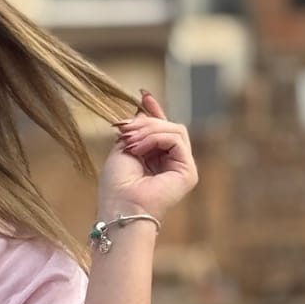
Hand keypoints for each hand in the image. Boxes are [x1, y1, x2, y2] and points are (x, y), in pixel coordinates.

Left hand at [99, 90, 198, 221]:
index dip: (154, 111)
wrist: (120, 208)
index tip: (143, 95)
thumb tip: (142, 110)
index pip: (162, 129)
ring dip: (149, 130)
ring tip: (130, 143)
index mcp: (155, 159)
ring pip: (174, 129)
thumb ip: (135, 131)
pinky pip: (176, 139)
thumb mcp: (122, 150)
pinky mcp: (188, 172)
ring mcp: (182, 167)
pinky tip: (139, 149)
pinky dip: (156, 138)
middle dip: (146, 122)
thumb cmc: (116, 186)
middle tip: (125, 130)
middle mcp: (171, 163)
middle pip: (168, 126)